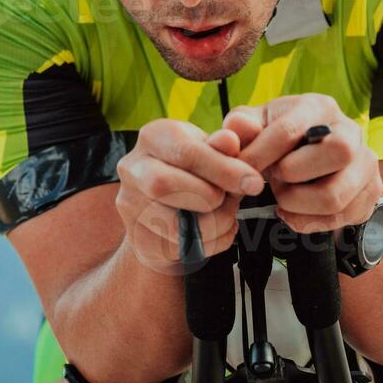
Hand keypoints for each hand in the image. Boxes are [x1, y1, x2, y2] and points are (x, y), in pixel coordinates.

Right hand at [115, 118, 265, 272]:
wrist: (173, 205)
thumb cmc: (198, 169)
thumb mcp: (216, 148)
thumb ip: (229, 142)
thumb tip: (231, 141)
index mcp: (154, 136)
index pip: (184, 151)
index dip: (223, 169)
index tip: (252, 182)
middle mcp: (133, 167)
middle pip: (163, 185)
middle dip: (209, 197)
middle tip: (232, 199)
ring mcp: (130, 204)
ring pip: (171, 223)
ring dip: (213, 223)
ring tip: (228, 214)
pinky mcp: (138, 237)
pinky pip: (178, 247)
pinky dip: (210, 243)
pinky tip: (217, 231)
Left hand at [229, 94, 382, 234]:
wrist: (313, 161)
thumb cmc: (280, 139)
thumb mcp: (257, 125)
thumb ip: (242, 125)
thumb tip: (236, 127)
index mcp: (319, 107)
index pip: (291, 129)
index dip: (260, 155)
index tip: (240, 171)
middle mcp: (350, 131)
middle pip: (338, 152)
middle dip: (294, 174)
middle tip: (274, 180)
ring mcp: (365, 163)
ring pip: (336, 195)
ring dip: (298, 203)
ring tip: (283, 197)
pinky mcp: (370, 193)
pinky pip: (340, 218)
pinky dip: (308, 222)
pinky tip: (293, 213)